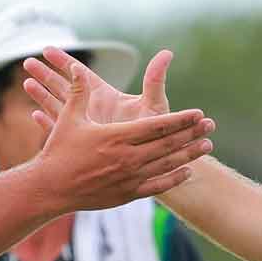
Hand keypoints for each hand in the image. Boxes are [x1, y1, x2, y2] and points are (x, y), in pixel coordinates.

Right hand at [21, 53, 213, 209]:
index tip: (198, 113)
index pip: (158, 126)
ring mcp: (129, 178)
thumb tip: (77, 67)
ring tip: (206, 148)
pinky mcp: (126, 194)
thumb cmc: (59, 151)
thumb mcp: (69, 119)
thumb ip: (78, 93)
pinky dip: (173, 179)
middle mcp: (128, 158)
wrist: (50, 189)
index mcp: (118, 136)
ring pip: (167, 165)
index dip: (181, 119)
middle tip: (210, 128)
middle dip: (191, 135)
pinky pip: (156, 186)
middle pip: (168, 144)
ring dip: (188, 155)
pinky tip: (186, 172)